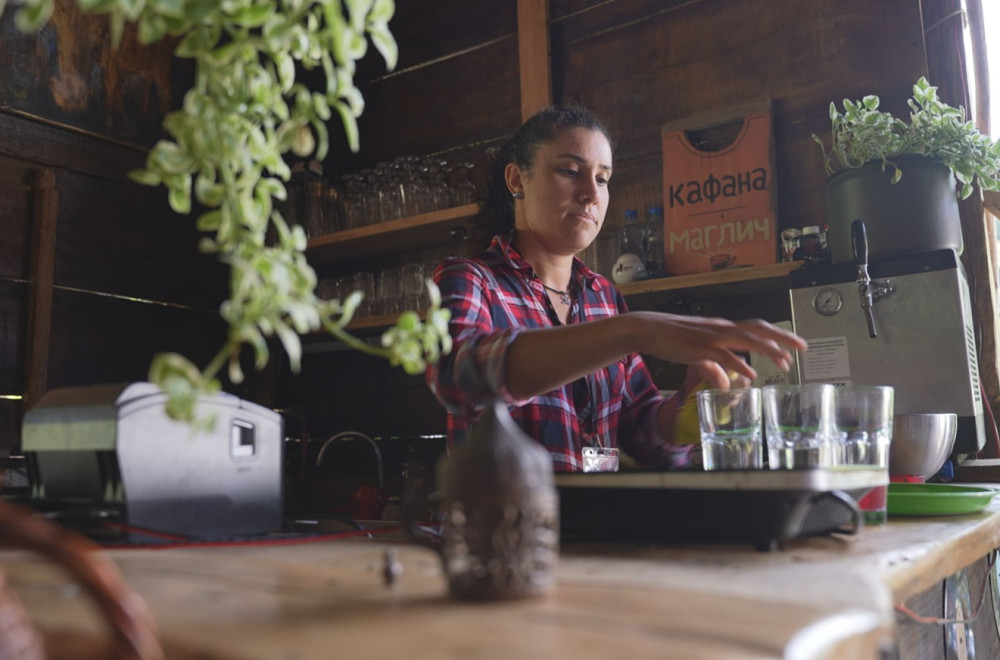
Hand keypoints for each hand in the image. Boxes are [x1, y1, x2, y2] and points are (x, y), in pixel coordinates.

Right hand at [629, 312, 807, 381]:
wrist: (648, 328)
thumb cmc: (672, 338)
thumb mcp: (698, 350)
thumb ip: (715, 364)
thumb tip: (728, 381)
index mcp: (722, 327)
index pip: (756, 327)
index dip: (777, 334)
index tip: (796, 344)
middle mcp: (721, 328)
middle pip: (757, 329)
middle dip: (782, 338)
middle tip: (803, 348)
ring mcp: (710, 337)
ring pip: (745, 339)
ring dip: (766, 349)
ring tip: (784, 361)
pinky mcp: (698, 348)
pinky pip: (723, 356)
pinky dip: (738, 365)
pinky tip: (750, 374)